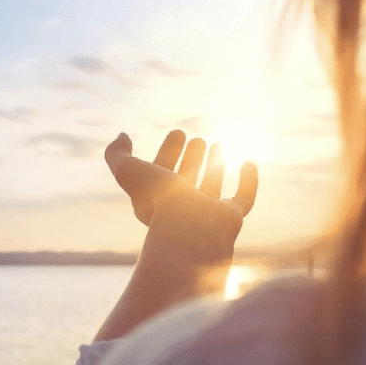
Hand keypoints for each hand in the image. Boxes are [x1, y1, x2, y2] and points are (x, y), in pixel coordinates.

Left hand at [104, 130, 257, 271]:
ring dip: (215, 164)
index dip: (169, 151)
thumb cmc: (158, 202)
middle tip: (198, 140)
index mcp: (158, 199)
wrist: (190, 232)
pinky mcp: (232, 217)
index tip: (178, 132)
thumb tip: (123, 136)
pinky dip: (248, 180)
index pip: (163, 172)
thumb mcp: (128, 171)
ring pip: (212, 186)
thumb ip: (116, 153)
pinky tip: (249, 161)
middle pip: (188, 179)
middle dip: (192, 158)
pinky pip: (244, 197)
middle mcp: (183, 207)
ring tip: (218, 144)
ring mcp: (208, 213)